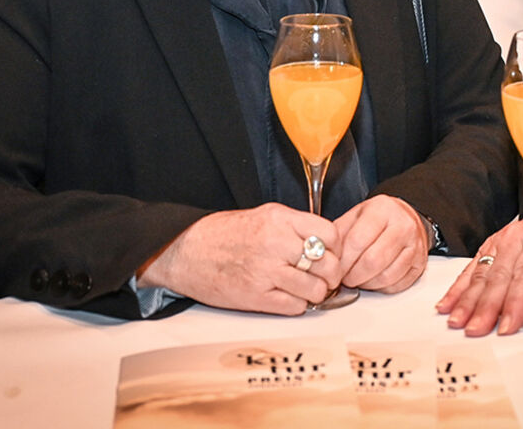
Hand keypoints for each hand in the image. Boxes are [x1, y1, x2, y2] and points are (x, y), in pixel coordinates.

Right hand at [136, 203, 342, 314]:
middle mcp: (276, 243)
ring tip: (308, 289)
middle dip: (332, 274)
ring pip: (315, 289)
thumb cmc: (224, 233)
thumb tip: (325, 242)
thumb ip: (295, 226)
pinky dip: (298, 305)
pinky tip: (290, 298)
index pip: (330, 234)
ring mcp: (267, 271)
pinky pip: (295, 306)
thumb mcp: (264, 215)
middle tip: (326, 277)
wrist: (186, 251)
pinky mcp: (257, 297)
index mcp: (280, 219)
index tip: (331, 253)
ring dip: (316, 293)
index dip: (336, 247)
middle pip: (327, 264)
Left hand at [333, 194, 427, 292]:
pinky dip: (381, 288)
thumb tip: (325, 256)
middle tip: (345, 278)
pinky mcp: (420, 264)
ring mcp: (415, 245)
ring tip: (358, 279)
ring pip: (387, 276)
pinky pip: (398, 285)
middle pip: (373, 261)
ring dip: (366, 284)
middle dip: (353, 276)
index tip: (335, 268)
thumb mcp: (354, 216)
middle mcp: (403, 226)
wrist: (405, 217)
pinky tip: (373, 280)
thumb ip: (339, 234)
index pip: (358, 240)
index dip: (343, 260)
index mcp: (382, 210)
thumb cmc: (377, 219)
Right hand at [436, 197, 522, 335]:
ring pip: (481, 274)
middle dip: (485, 308)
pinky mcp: (488, 247)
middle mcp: (516, 241)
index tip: (506, 326)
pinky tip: (446, 305)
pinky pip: (470, 269)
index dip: (516, 303)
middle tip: (475, 330)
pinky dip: (457, 289)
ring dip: (466, 301)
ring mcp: (499, 242)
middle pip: (499, 279)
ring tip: (456, 321)